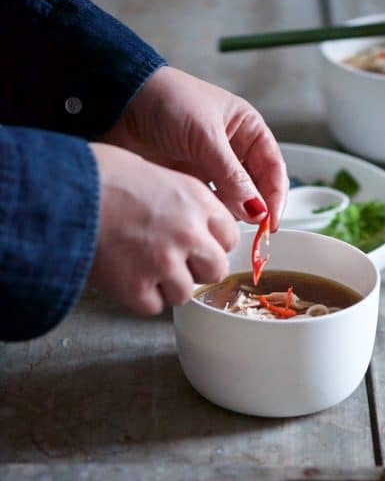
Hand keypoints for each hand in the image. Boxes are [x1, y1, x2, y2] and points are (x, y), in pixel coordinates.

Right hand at [89, 143, 238, 314]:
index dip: (211, 243)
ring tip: (141, 266)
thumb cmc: (99, 174)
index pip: (228, 237)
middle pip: (215, 270)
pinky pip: (153, 307)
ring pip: (185, 294)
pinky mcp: (136, 288)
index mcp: (197, 200)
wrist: (60, 191)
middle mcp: (188, 233)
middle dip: (196, 269)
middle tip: (171, 260)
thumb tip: (192, 220)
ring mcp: (164, 263)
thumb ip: (182, 202)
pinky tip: (124, 275)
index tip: (198, 244)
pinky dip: (139, 297)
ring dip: (167, 286)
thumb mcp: (155, 173)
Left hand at [102, 66, 287, 231]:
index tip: (271, 222)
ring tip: (223, 221)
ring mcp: (209, 167)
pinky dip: (210, 214)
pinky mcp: (188, 181)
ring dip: (231, 213)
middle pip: (256, 188)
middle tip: (251, 233)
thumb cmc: (166, 102)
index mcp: (246, 128)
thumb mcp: (206, 137)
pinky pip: (207, 204)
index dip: (275, 196)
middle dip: (255, 209)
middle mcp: (232, 149)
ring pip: (232, 200)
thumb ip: (233, 176)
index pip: (272, 167)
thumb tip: (257, 211)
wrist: (117, 102)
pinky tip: (205, 218)